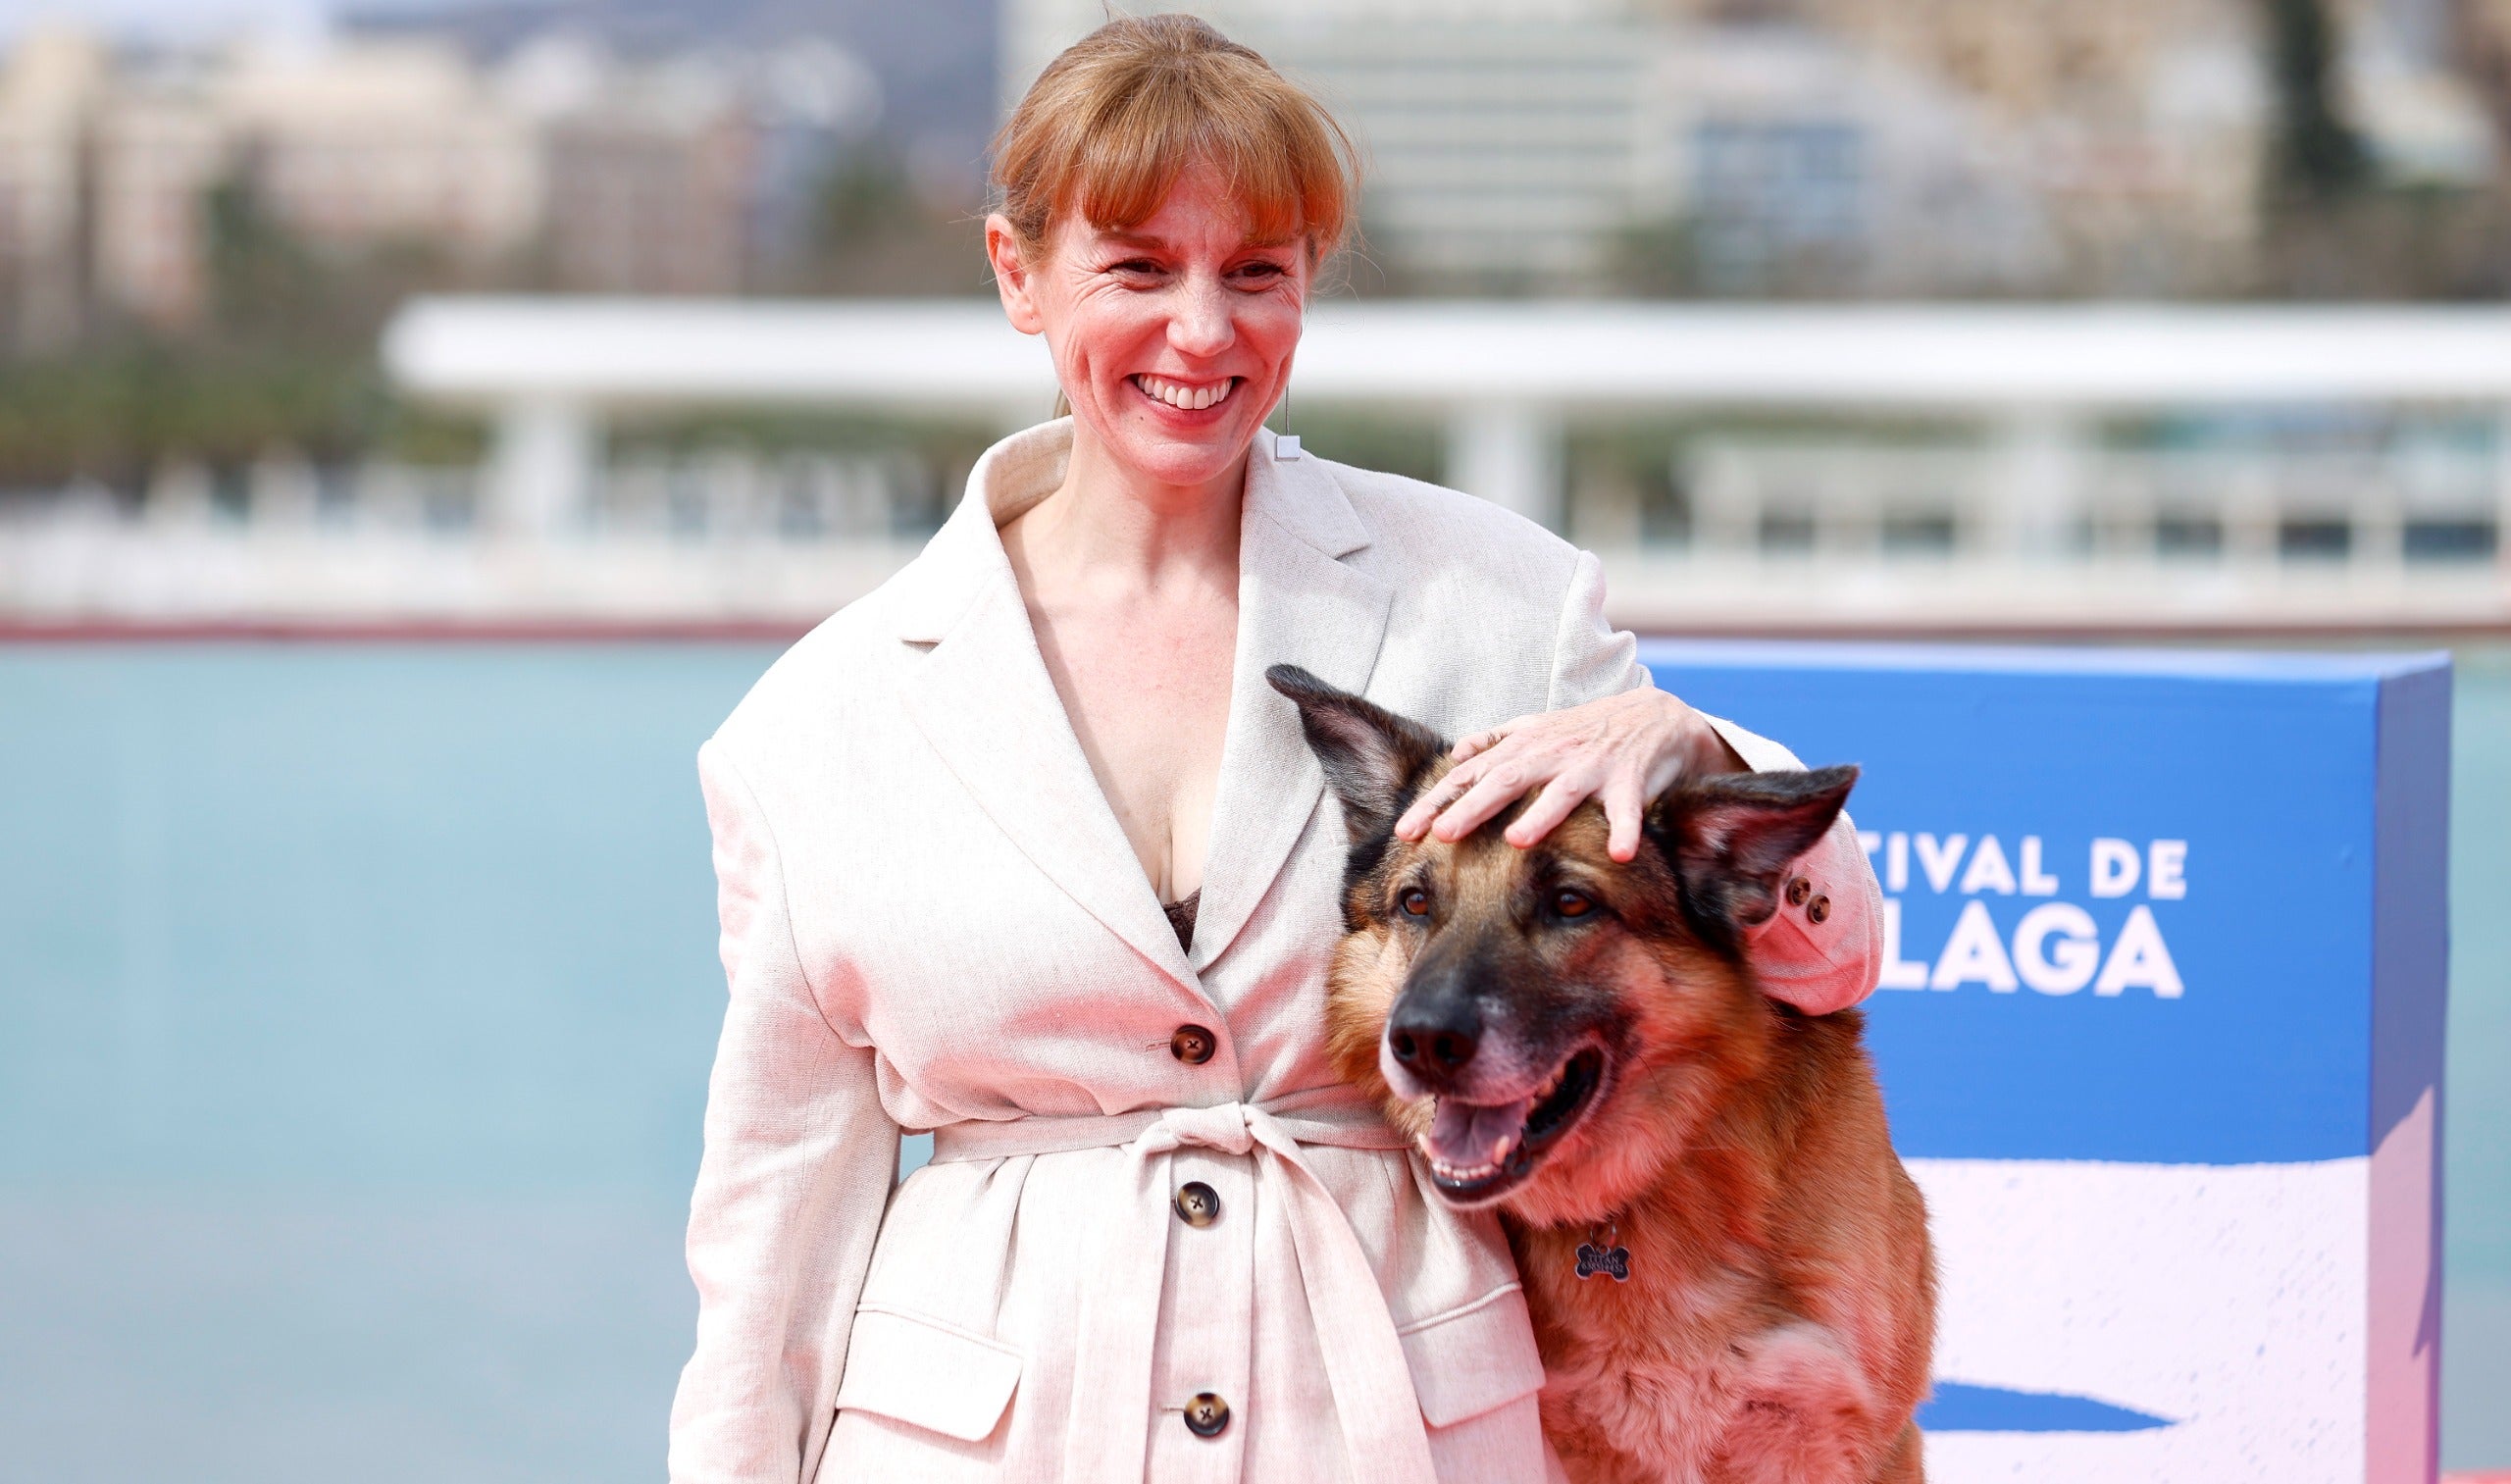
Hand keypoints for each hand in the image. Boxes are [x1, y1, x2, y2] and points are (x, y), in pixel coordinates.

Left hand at [1393, 687, 1744, 861]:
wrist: (1656, 717)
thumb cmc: (1588, 732)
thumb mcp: (1538, 730)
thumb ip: (1496, 742)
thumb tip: (1456, 752)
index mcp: (1523, 748)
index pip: (1470, 776)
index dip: (1436, 802)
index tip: (1405, 830)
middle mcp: (1551, 754)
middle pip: (1505, 781)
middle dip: (1473, 808)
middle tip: (1442, 834)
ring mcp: (1590, 766)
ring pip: (1562, 792)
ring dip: (1542, 815)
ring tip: (1517, 840)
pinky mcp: (1630, 778)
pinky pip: (1628, 809)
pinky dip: (1626, 830)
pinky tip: (1620, 855)